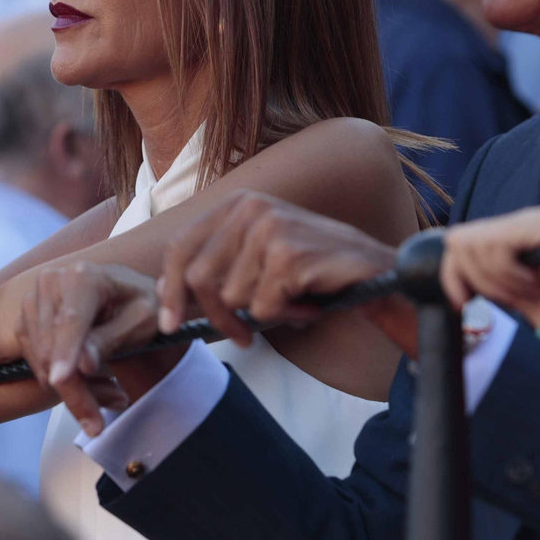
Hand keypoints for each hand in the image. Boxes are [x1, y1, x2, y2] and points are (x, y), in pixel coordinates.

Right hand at [15, 261, 166, 436]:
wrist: (129, 295)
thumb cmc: (142, 306)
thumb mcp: (141, 322)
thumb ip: (110, 341)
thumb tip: (82, 365)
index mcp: (83, 276)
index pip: (70, 321)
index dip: (65, 353)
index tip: (60, 381)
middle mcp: (52, 281)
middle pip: (51, 346)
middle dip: (74, 390)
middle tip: (97, 424)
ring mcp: (35, 299)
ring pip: (40, 359)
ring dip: (70, 389)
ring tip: (106, 399)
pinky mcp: (27, 318)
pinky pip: (34, 360)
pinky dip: (58, 380)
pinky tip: (88, 384)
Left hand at [159, 191, 400, 346]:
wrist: (373, 270)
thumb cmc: (312, 268)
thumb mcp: (257, 257)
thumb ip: (216, 265)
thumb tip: (166, 287)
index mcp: (237, 203)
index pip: (180, 247)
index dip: (171, 290)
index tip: (170, 324)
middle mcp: (250, 207)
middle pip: (200, 278)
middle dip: (218, 317)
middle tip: (242, 336)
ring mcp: (270, 227)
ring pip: (233, 298)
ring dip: (263, 313)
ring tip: (292, 299)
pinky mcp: (288, 254)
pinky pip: (263, 307)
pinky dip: (286, 314)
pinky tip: (307, 300)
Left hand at [441, 207, 539, 356]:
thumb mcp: (512, 294)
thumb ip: (486, 276)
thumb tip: (453, 268)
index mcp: (518, 233)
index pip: (461, 241)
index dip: (453, 275)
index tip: (464, 304)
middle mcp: (527, 219)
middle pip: (460, 240)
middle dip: (475, 279)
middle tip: (510, 298)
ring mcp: (538, 219)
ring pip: (473, 243)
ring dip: (495, 280)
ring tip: (529, 292)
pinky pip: (497, 245)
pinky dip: (507, 274)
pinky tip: (535, 286)